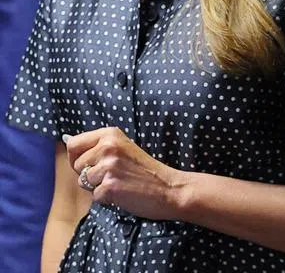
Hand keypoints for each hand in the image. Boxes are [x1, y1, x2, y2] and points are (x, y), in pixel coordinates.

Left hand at [63, 127, 186, 220]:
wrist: (169, 188)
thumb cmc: (145, 170)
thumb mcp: (123, 148)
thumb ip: (98, 146)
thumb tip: (66, 141)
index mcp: (110, 134)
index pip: (73, 144)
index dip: (78, 157)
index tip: (93, 163)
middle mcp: (108, 147)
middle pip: (76, 165)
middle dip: (89, 174)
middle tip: (114, 175)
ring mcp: (109, 167)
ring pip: (84, 182)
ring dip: (98, 187)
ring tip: (120, 183)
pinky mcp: (109, 186)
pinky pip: (94, 196)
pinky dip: (107, 198)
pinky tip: (123, 193)